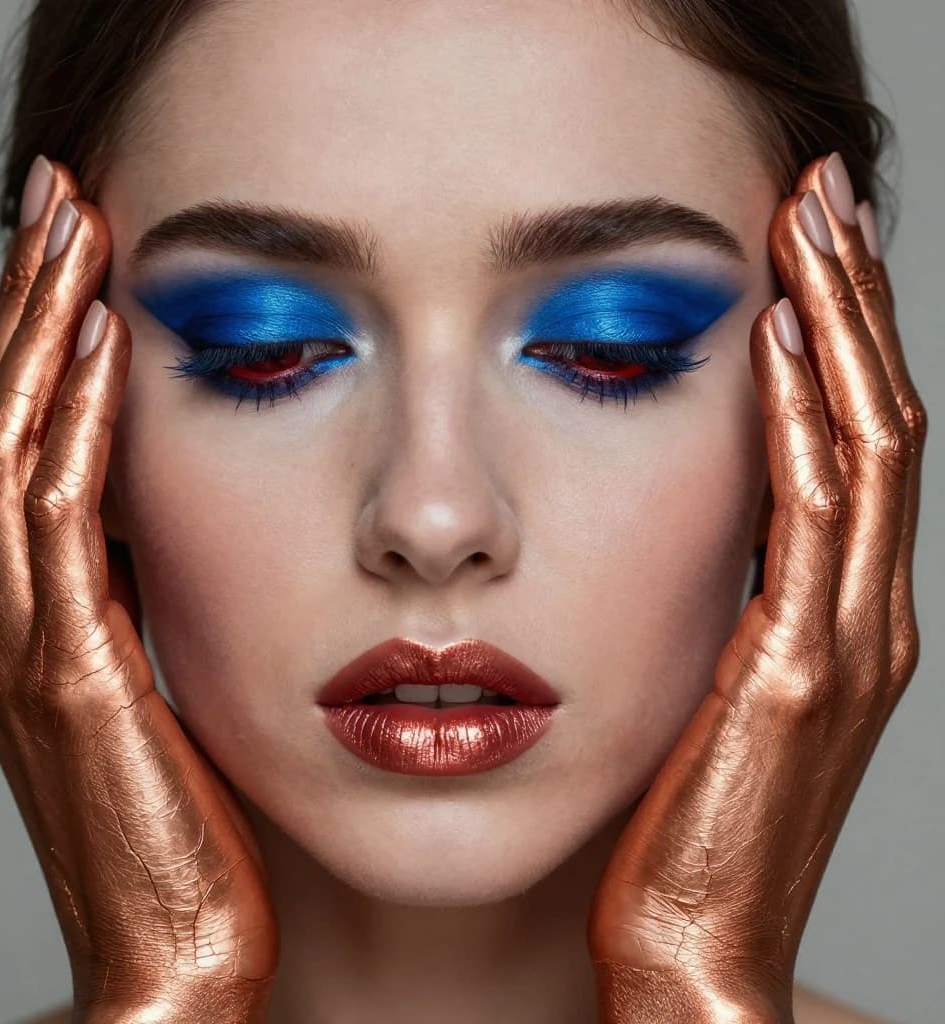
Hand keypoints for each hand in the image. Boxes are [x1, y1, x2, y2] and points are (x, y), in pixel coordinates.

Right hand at [0, 160, 278, 1023]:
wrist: (174, 949)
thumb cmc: (185, 825)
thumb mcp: (164, 690)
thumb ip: (149, 606)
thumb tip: (172, 522)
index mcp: (38, 615)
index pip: (27, 439)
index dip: (44, 335)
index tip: (84, 246)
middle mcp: (9, 614)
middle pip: (5, 417)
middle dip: (31, 299)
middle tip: (64, 195)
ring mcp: (25, 642)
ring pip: (14, 448)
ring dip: (41, 331)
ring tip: (74, 229)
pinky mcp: (70, 674)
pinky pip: (61, 522)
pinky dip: (75, 425)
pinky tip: (102, 347)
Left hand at [586, 153, 927, 1022]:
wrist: (690, 948)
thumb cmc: (679, 827)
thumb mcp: (699, 689)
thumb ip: (713, 601)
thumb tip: (676, 517)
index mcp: (832, 613)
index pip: (851, 437)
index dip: (838, 330)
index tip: (799, 239)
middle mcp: (860, 614)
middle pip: (872, 416)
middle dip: (850, 296)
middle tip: (817, 191)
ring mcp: (843, 643)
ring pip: (864, 448)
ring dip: (841, 327)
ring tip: (809, 224)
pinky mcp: (796, 678)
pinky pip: (814, 522)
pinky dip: (804, 423)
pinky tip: (776, 344)